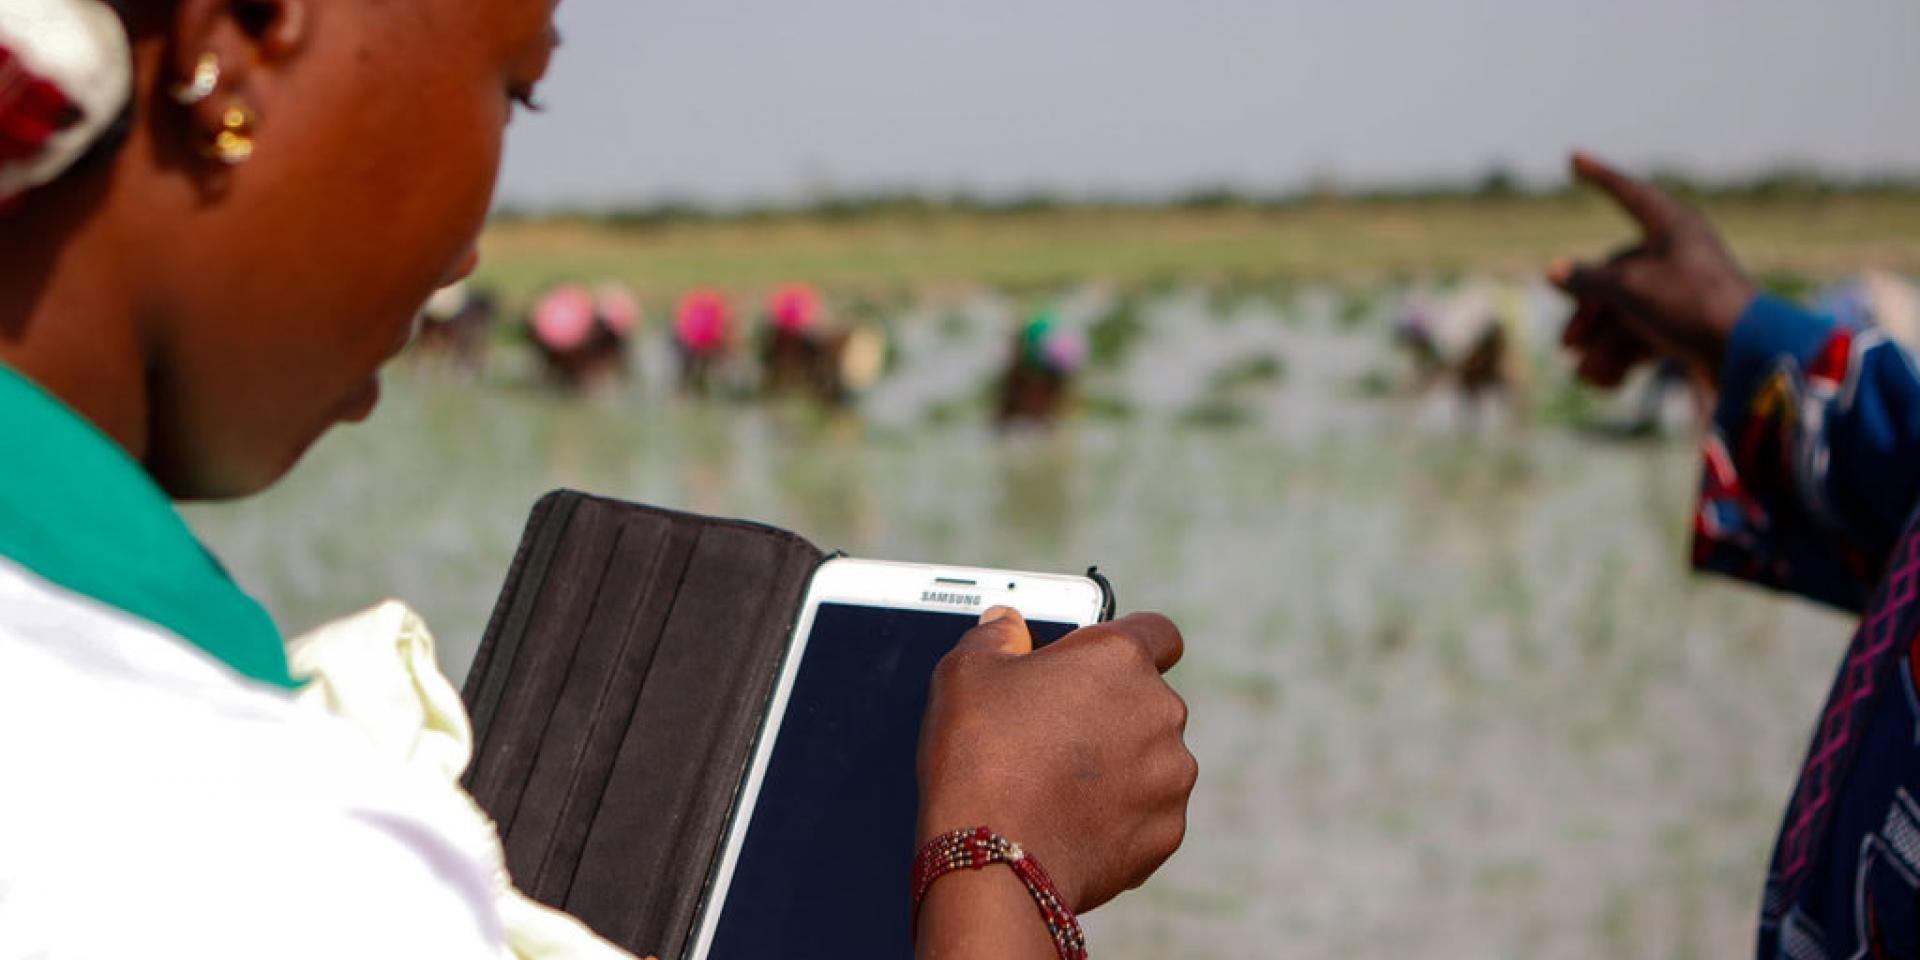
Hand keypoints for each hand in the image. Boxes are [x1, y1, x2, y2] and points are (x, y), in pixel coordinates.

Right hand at [917, 607, 1196, 911]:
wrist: (995, 861)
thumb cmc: (979, 754)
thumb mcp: (967, 672)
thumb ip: (996, 635)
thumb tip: (1007, 622)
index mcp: (1119, 658)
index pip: (1156, 631)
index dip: (1125, 642)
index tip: (1095, 661)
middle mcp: (1161, 710)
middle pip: (1146, 698)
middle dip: (1110, 710)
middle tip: (1053, 731)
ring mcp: (1171, 775)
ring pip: (1152, 757)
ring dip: (1119, 763)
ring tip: (1057, 784)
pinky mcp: (1166, 831)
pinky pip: (1148, 812)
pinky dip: (1119, 814)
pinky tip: (1071, 821)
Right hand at [1552, 151, 1755, 387]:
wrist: (1748, 355)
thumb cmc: (1692, 306)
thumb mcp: (1630, 288)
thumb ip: (1588, 279)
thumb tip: (1554, 272)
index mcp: (1673, 227)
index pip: (1628, 193)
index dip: (1599, 176)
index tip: (1573, 157)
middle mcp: (1678, 254)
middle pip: (1614, 276)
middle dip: (1588, 314)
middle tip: (1567, 343)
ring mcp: (1683, 291)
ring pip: (1625, 311)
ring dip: (1602, 345)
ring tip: (1587, 374)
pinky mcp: (1689, 326)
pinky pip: (1644, 335)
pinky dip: (1623, 357)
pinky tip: (1607, 382)